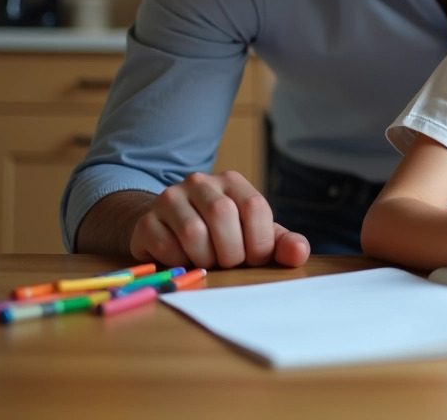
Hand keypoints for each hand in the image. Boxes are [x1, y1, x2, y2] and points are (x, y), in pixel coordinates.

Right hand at [129, 171, 310, 268]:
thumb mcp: (254, 237)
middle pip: (223, 215)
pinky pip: (166, 247)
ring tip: (207, 262)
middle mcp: (200, 182)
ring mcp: (170, 198)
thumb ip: (280, 244)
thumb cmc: (221, 236)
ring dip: (206, 259)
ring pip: (194, 233)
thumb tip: (298, 253)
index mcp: (233, 182)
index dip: (259, 241)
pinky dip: (180, 263)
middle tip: (229, 264)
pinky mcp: (147, 221)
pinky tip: (184, 260)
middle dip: (232, 252)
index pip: (255, 206)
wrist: (170, 230)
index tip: (255, 259)